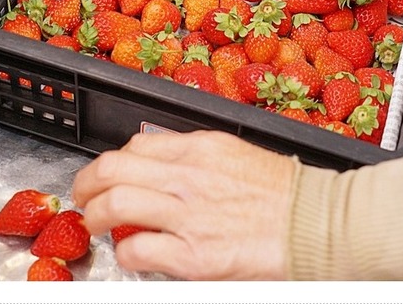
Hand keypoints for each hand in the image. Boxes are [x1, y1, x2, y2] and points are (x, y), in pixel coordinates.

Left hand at [72, 129, 296, 279]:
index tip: (106, 174)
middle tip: (82, 196)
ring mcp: (190, 216)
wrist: (320, 225)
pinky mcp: (195, 257)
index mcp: (200, 148)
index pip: (136, 145)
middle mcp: (189, 176)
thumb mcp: (236, 154)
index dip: (110, 161)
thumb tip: (162, 164)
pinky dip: (126, 253)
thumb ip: (196, 157)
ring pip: (115, 204)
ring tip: (93, 223)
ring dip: (94, 215)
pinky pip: (139, 250)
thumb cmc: (286, 195)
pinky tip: (132, 255)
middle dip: (87, 183)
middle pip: (113, 168)